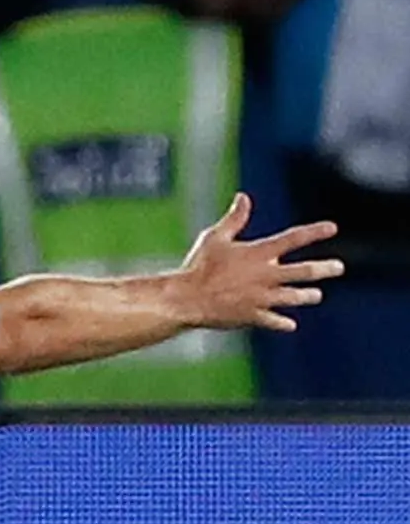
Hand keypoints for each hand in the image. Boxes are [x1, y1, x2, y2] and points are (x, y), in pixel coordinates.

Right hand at [173, 193, 339, 333]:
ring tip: (316, 295)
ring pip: (294, 297)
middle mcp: (266, 275)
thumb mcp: (214, 238)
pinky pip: (273, 321)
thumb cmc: (198, 266)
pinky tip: (290, 325)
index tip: (332, 228)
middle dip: (324, 269)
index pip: (293, 239)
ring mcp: (261, 298)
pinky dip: (282, 323)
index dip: (314, 232)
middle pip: (304, 272)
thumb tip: (243, 197)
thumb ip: (234, 219)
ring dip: (308, 296)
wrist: (186, 299)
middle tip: (338, 267)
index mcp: (258, 254)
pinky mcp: (252, 316)